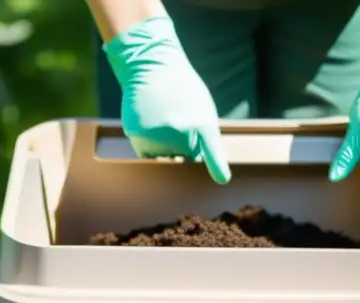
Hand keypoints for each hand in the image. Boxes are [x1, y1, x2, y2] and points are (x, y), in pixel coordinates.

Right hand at [104, 16, 230, 183]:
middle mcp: (180, 133)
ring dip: (166, 150)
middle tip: (180, 122)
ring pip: (165, 160)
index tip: (222, 180)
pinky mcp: (138, 137)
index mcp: (202, 124)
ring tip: (165, 120)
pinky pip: (148, 156)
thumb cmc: (182, 90)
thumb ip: (207, 142)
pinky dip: (150, 146)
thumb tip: (209, 172)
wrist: (152, 65)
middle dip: (185, 152)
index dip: (217, 168)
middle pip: (185, 161)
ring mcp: (157, 136)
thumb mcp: (203, 110)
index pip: (211, 152)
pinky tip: (152, 124)